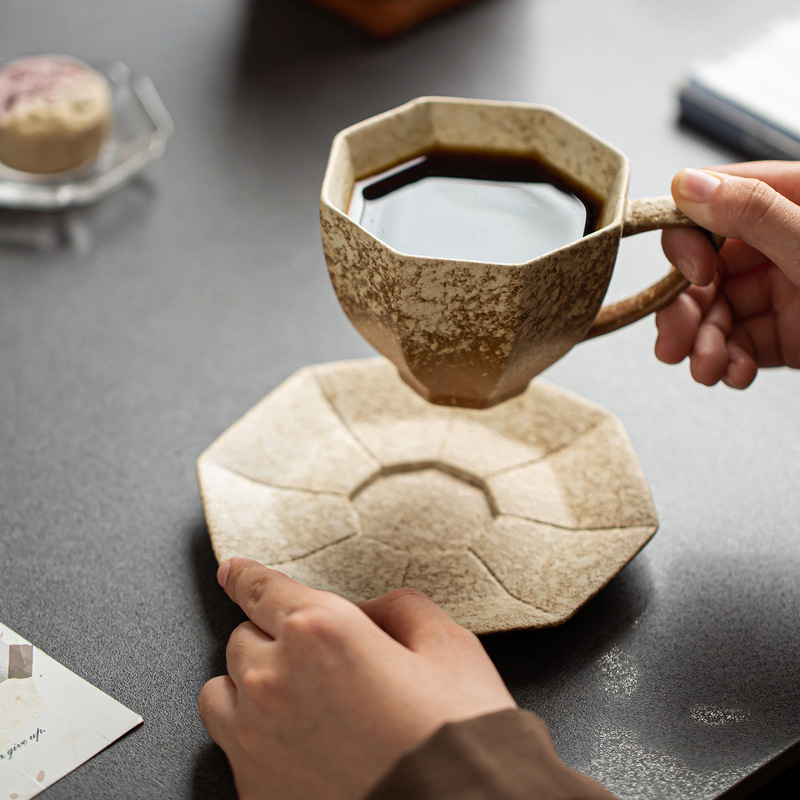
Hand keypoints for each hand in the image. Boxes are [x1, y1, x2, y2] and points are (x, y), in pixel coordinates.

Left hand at [198, 558, 515, 799]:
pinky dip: (253, 736)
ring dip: (249, 685)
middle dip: (274, 639)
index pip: (261, 588)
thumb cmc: (458, 736)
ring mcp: (256, 738)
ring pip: (221, 691)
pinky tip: (298, 745)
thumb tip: (369, 614)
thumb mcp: (447, 645)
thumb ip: (399, 609)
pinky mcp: (253, 789)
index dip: (245, 575)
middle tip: (318, 661)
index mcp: (320, 630)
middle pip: (243, 638)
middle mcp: (275, 678)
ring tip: (293, 701)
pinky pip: (231, 746)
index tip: (234, 572)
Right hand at [656, 162, 799, 386]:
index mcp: (785, 201)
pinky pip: (738, 346)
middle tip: (674, 344)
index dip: (687, 245)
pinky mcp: (784, 333)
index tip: (697, 275)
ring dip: (703, 347)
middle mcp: (776, 243)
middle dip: (684, 313)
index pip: (708, 207)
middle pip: (701, 271)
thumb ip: (752, 211)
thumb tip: (684, 184)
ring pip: (714, 314)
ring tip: (709, 370)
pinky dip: (729, 364)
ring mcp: (779, 289)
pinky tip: (735, 374)